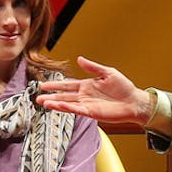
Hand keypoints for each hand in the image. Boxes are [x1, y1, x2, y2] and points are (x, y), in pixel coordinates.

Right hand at [35, 56, 149, 123]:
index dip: (56, 84)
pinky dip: (67, 107)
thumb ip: (92, 67)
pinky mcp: (91, 113)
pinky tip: (58, 106)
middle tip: (37, 97)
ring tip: (43, 103)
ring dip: (55, 103)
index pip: (67, 84)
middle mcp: (84, 96)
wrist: (134, 101)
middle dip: (51, 96)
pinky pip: (76, 110)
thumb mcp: (108, 72)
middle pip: (64, 95)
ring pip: (67, 103)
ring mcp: (87, 105)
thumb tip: (79, 59)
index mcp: (87, 85)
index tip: (44, 85)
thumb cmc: (124, 87)